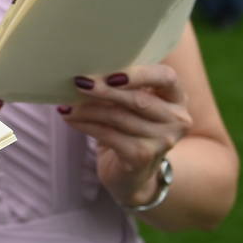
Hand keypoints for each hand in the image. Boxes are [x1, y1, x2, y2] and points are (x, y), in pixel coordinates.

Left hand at [60, 66, 191, 207]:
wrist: (132, 173)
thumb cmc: (129, 125)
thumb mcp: (132, 101)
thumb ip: (121, 84)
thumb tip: (86, 70)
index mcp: (176, 96)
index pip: (166, 76)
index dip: (139, 74)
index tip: (111, 75)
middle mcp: (176, 119)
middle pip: (139, 99)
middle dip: (105, 90)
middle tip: (79, 82)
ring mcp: (162, 140)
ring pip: (118, 117)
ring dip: (87, 108)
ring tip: (66, 103)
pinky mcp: (142, 156)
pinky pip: (108, 134)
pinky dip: (85, 124)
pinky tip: (70, 117)